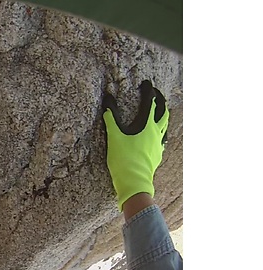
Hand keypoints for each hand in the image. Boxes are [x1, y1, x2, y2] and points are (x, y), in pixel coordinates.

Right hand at [102, 80, 168, 210]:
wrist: (134, 181)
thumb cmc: (123, 159)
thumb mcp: (114, 136)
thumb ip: (111, 117)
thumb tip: (108, 99)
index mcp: (146, 125)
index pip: (150, 103)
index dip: (148, 91)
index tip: (145, 84)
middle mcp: (156, 132)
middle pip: (164, 112)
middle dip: (160, 100)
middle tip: (155, 94)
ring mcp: (159, 143)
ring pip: (165, 125)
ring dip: (163, 115)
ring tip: (160, 111)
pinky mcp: (157, 154)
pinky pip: (162, 138)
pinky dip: (160, 130)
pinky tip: (157, 135)